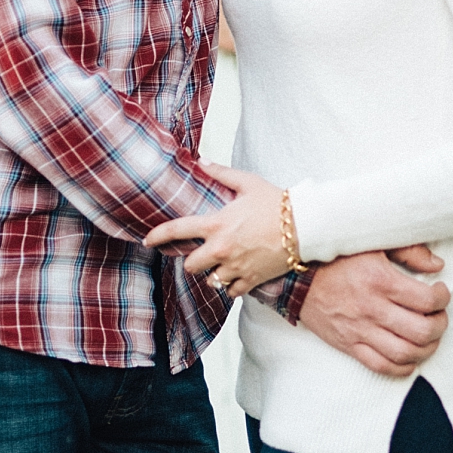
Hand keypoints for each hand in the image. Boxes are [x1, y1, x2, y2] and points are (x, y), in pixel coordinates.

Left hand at [144, 163, 287, 298]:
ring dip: (213, 274)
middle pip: (190, 265)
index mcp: (216, 225)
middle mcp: (221, 249)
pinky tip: (238, 275)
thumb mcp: (248, 183)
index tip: (147, 241)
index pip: (176, 231)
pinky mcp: (251, 280)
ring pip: (210, 281)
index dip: (157, 236)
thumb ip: (221, 172)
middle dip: (193, 260)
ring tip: (223, 264)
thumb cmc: (277, 202)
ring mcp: (236, 267)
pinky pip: (231, 292)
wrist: (305, 226)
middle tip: (203, 253)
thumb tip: (201, 160)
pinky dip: (232, 286)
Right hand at [300, 246, 448, 376]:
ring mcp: (360, 331)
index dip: (443, 298)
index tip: (440, 292)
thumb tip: (437, 265)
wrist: (296, 277)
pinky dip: (402, 367)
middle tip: (438, 316)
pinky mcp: (349, 346)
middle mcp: (372, 309)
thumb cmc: (337, 257)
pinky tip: (409, 356)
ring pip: (405, 353)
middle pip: (422, 331)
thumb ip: (409, 251)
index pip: (427, 300)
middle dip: (440, 325)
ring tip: (428, 336)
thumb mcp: (373, 243)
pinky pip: (382, 366)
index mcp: (380, 281)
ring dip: (427, 349)